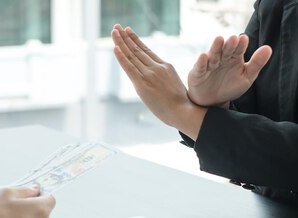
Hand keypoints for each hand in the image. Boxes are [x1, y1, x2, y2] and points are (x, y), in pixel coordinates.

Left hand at [111, 24, 206, 139]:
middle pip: (137, 50)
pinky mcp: (142, 84)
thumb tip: (156, 81)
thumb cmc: (181, 103)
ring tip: (114, 31)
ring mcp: (149, 74)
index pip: (146, 50)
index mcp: (165, 66)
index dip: (136, 40)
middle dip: (125, 37)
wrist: (183, 111)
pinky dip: (121, 57)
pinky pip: (129, 68)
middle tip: (117, 26)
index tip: (128, 31)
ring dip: (121, 42)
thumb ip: (164, 78)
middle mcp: (156, 67)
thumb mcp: (174, 84)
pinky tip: (115, 48)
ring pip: (132, 55)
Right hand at [187, 35, 271, 107]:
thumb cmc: (230, 87)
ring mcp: (209, 65)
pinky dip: (201, 62)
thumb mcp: (247, 77)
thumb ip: (257, 63)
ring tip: (219, 40)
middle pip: (225, 50)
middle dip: (229, 44)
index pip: (238, 49)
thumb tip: (268, 48)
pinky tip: (204, 56)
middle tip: (233, 38)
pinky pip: (200, 67)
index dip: (241, 45)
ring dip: (215, 48)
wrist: (213, 103)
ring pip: (213, 55)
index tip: (244, 39)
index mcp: (234, 58)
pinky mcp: (198, 73)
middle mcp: (221, 59)